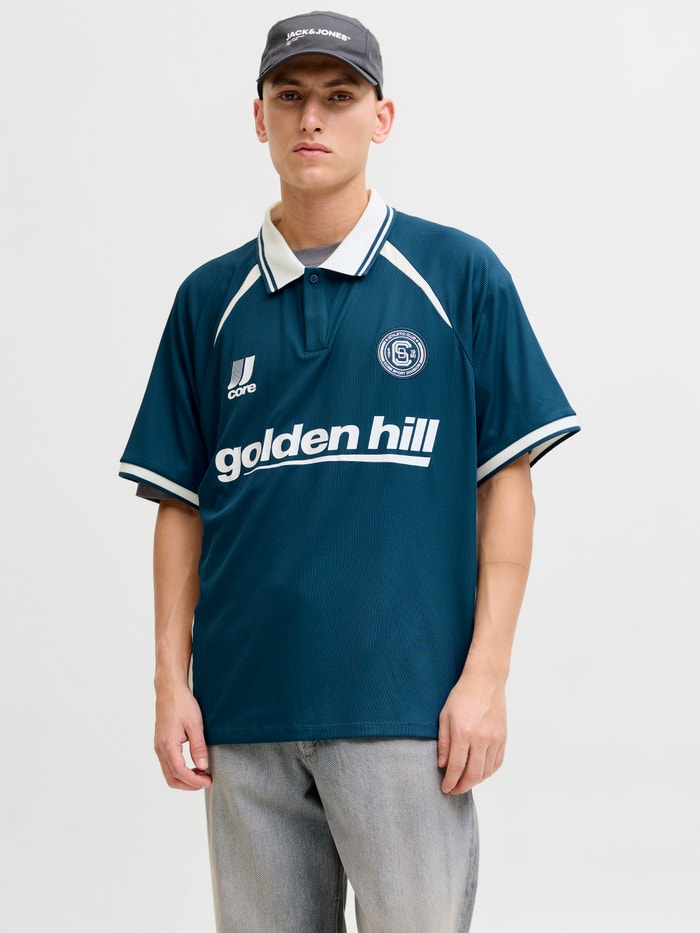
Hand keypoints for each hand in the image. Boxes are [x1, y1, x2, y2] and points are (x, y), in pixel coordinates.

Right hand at [154, 681, 212, 790]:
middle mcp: (160, 749)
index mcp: (168, 744)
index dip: (195, 781)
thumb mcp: (195, 724)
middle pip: (171, 778)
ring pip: (169, 773)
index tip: (209, 781)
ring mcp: (158, 747)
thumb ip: (198, 747)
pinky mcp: (160, 744)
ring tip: (202, 774)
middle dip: (189, 785)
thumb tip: (203, 766)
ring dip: (184, 779)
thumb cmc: (182, 704)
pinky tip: (193, 766)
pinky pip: (168, 764)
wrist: (169, 690)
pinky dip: (180, 771)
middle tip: (206, 781)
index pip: (180, 772)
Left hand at [437, 669, 506, 794]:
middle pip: (473, 774)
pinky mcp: (503, 737)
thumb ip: (444, 742)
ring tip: (466, 782)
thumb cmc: (462, 696)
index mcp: (463, 733)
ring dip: (476, 781)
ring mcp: (494, 739)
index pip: (456, 767)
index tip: (445, 788)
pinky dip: (489, 772)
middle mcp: (481, 739)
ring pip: (487, 771)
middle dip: (462, 786)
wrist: (485, 681)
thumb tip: (443, 765)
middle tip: (454, 790)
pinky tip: (480, 773)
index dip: (450, 781)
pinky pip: (497, 762)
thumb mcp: (445, 716)